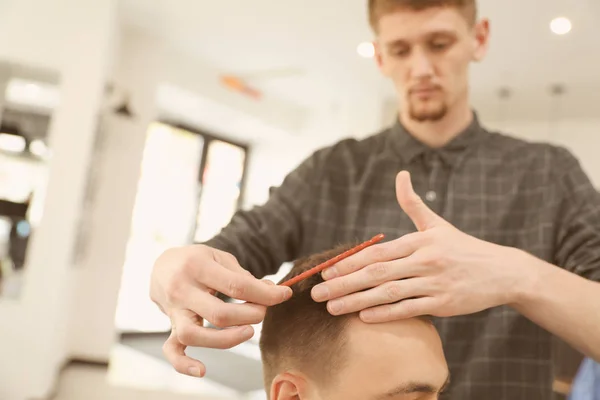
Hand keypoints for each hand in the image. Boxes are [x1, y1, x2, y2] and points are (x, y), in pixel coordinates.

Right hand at [150, 245, 291, 376]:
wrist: (163, 264)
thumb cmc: (197, 260)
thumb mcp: (220, 257)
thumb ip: (243, 276)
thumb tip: (271, 292)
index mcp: (197, 266)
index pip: (236, 286)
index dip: (265, 294)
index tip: (284, 295)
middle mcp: (182, 289)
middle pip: (219, 313)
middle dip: (250, 316)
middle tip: (263, 311)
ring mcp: (173, 310)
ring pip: (195, 334)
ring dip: (226, 339)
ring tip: (247, 332)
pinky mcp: (170, 326)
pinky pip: (172, 350)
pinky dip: (184, 364)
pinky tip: (201, 370)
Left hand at [311, 171, 523, 322]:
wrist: (503, 271)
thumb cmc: (464, 248)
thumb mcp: (438, 224)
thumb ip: (413, 203)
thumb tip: (400, 175)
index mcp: (419, 241)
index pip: (377, 252)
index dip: (349, 261)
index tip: (326, 270)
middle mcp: (424, 260)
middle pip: (376, 273)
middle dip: (344, 283)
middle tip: (317, 293)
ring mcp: (434, 282)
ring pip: (388, 292)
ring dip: (357, 301)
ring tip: (332, 308)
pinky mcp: (444, 303)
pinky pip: (410, 309)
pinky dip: (386, 314)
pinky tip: (364, 318)